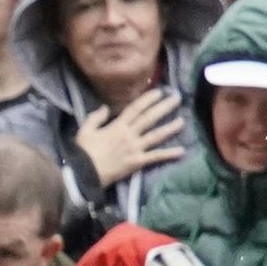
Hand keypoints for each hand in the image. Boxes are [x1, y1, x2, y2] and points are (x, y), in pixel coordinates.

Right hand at [76, 88, 191, 186]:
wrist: (84, 173)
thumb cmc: (83, 152)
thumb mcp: (85, 130)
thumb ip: (96, 117)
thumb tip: (106, 108)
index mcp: (117, 126)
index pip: (135, 109)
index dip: (148, 99)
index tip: (160, 92)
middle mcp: (129, 135)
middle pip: (149, 118)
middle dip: (164, 107)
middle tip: (177, 98)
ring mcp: (135, 148)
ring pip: (156, 136)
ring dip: (170, 128)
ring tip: (183, 121)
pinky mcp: (137, 162)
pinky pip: (155, 157)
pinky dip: (168, 154)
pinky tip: (181, 151)